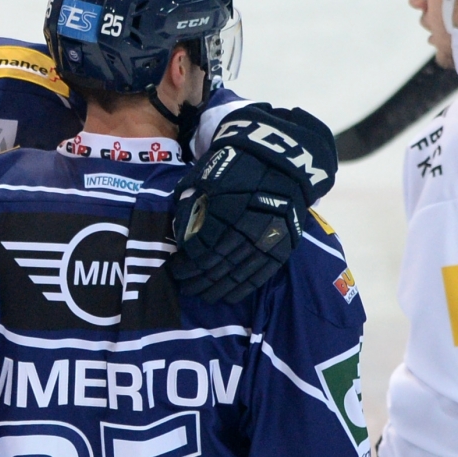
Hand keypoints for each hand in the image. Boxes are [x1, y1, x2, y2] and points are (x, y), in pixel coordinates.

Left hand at [168, 105, 336, 302]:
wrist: (280, 160)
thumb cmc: (235, 165)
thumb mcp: (205, 177)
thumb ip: (191, 205)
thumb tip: (180, 235)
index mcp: (224, 211)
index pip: (200, 249)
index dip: (185, 264)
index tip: (175, 270)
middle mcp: (246, 229)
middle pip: (217, 266)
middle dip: (197, 280)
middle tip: (185, 288)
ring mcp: (267, 240)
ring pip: (237, 275)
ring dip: (217, 289)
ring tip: (202, 295)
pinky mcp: (283, 247)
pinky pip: (260, 275)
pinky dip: (243, 289)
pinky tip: (228, 296)